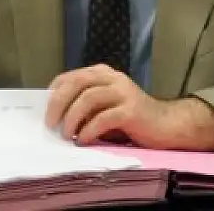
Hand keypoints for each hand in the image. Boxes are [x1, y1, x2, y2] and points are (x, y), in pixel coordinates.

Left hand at [46, 64, 213, 150]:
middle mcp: (112, 78)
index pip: (70, 77)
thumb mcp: (104, 108)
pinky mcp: (132, 110)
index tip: (44, 111)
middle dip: (57, 103)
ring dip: (72, 118)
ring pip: (87, 99)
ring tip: (66, 135)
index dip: (54, 93)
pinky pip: (103, 118)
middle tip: (50, 124)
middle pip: (75, 84)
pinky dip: (89, 130)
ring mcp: (123, 92)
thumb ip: (84, 106)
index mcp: (102, 74)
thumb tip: (55, 117)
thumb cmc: (131, 120)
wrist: (168, 126)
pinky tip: (84, 140)